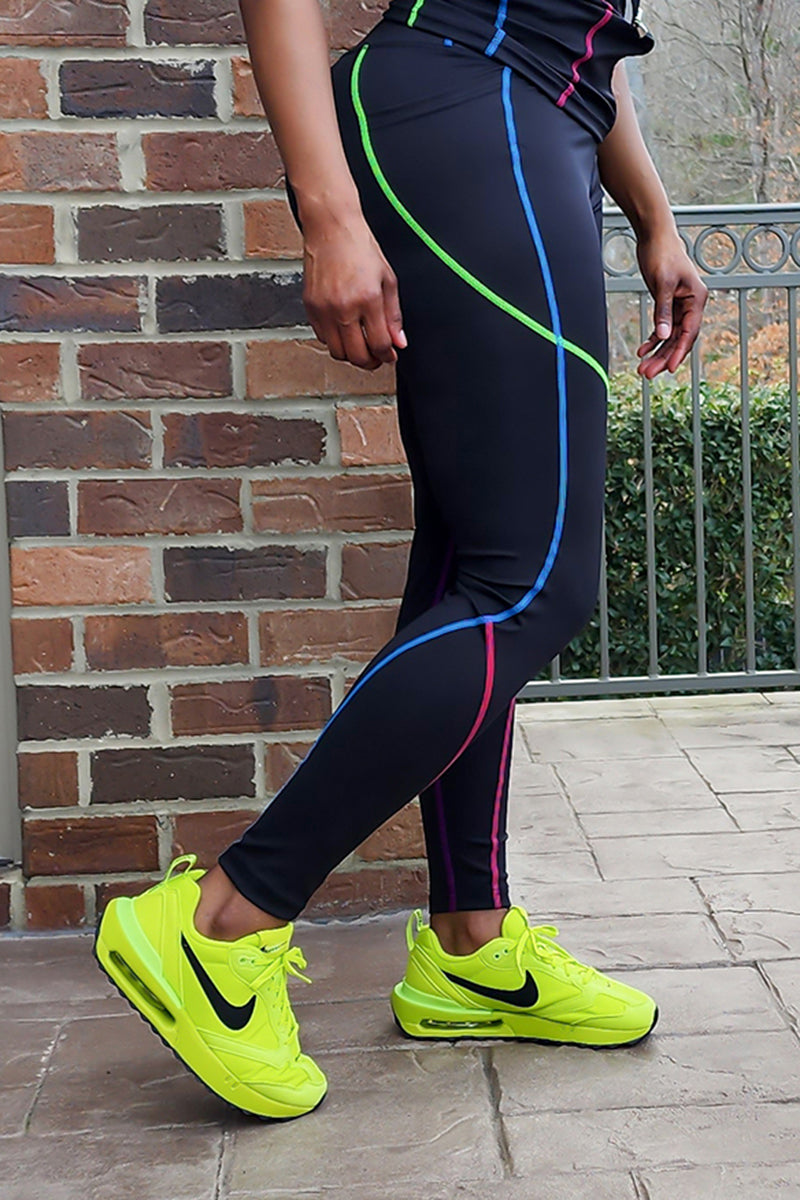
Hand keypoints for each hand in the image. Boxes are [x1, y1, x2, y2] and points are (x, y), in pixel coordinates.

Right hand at [301, 213, 406, 369]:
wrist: (331, 229)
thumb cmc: (359, 247)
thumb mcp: (387, 279)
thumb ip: (393, 315)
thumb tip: (399, 341)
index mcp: (367, 299)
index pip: (379, 344)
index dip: (387, 356)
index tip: (390, 355)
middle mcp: (343, 307)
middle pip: (357, 355)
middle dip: (370, 362)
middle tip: (377, 357)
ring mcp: (324, 309)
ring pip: (338, 352)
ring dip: (351, 355)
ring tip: (361, 346)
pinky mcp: (310, 307)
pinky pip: (323, 338)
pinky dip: (335, 341)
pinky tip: (344, 331)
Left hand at [635, 230, 708, 378]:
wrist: (655, 236)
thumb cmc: (662, 254)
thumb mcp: (661, 284)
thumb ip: (663, 311)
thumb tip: (663, 337)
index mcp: (696, 299)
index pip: (689, 333)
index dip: (679, 352)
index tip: (669, 369)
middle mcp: (691, 305)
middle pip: (679, 339)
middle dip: (664, 357)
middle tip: (648, 373)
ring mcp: (680, 306)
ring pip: (670, 336)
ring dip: (657, 353)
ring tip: (643, 368)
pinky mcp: (668, 304)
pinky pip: (663, 328)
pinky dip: (653, 340)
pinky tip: (642, 351)